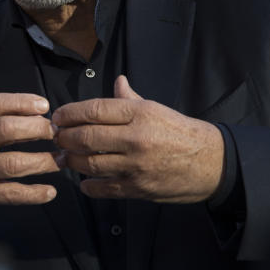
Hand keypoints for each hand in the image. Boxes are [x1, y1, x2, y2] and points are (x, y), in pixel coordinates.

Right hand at [0, 93, 59, 216]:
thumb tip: (40, 115)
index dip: (22, 102)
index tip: (45, 106)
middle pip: (5, 129)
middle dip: (36, 129)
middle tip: (55, 133)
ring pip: (12, 163)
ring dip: (42, 161)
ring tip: (61, 160)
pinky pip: (10, 194)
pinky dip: (34, 194)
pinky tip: (50, 191)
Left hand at [52, 75, 223, 202]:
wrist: (212, 163)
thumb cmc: (180, 132)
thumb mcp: (156, 108)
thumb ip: (130, 98)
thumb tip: (117, 81)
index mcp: (139, 113)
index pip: (93, 109)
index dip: (69, 113)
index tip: (57, 117)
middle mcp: (136, 138)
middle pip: (86, 137)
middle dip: (64, 137)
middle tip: (56, 137)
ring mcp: (137, 165)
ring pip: (91, 163)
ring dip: (72, 160)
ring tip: (65, 156)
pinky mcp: (140, 188)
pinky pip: (105, 188)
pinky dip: (90, 186)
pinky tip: (84, 181)